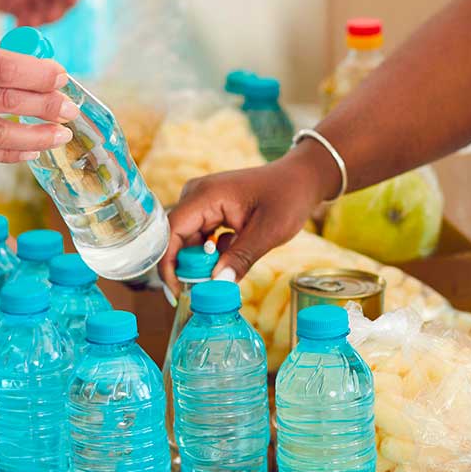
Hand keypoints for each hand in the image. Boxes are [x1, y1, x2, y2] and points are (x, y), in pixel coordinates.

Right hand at [0, 21, 75, 166]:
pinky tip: (35, 148)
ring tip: (62, 133)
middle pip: (4, 99)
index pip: (0, 66)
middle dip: (46, 105)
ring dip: (38, 135)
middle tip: (71, 108)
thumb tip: (33, 60)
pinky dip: (13, 151)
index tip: (62, 77)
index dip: (38, 74)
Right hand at [159, 148, 334, 293]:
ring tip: (228, 270)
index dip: (168, 264)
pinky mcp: (211, 210)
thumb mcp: (268, 232)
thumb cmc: (288, 198)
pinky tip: (235, 254)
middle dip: (189, 267)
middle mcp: (197, 196)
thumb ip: (241, 258)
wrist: (302, 179)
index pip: (171, 233)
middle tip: (209, 289)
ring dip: (204, 262)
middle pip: (177, 239)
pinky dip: (214, 253)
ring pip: (190, 241)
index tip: (178, 292)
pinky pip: (202, 238)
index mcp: (205, 195)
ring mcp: (203, 202)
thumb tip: (217, 283)